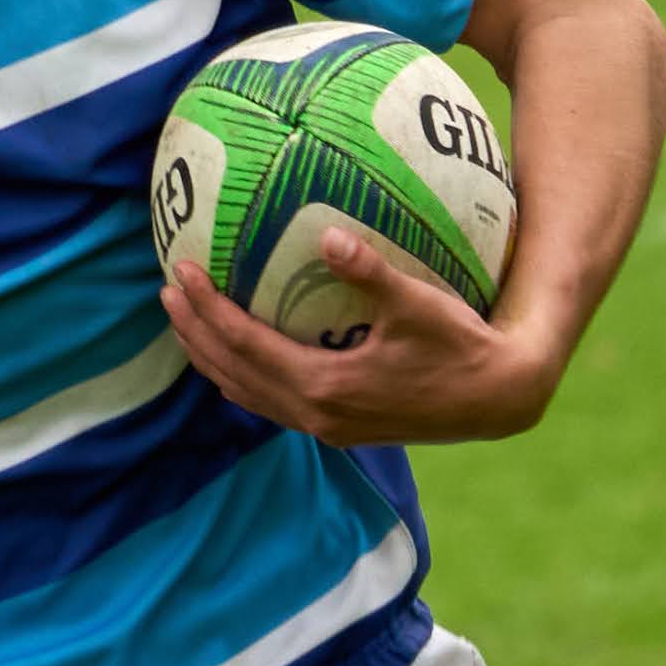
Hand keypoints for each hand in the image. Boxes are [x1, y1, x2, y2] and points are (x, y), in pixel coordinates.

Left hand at [161, 227, 564, 446]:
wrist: (496, 398)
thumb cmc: (462, 345)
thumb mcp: (418, 304)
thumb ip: (369, 271)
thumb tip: (327, 237)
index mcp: (325, 386)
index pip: (244, 344)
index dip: (207, 309)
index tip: (180, 272)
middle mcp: (316, 414)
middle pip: (232, 372)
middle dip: (194, 333)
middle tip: (168, 291)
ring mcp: (326, 426)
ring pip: (248, 394)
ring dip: (213, 357)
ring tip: (188, 322)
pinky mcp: (339, 428)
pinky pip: (272, 401)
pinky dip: (244, 375)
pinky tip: (240, 352)